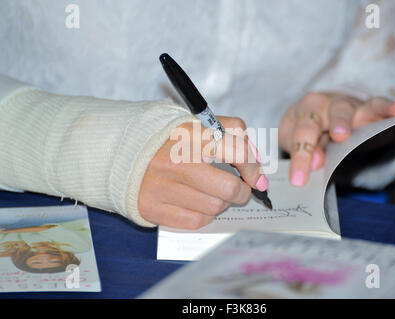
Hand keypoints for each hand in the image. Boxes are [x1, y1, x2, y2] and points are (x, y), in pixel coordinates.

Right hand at [138, 116, 266, 228]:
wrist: (120, 151)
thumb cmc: (167, 138)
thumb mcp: (197, 122)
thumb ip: (231, 132)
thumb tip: (256, 161)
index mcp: (189, 133)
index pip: (236, 151)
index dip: (253, 168)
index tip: (256, 177)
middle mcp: (175, 160)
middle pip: (228, 188)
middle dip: (242, 191)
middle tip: (239, 189)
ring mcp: (162, 186)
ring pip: (214, 207)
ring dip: (221, 203)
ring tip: (212, 193)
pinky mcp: (152, 207)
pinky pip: (196, 221)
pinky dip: (204, 215)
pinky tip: (196, 203)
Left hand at [279, 91, 394, 185]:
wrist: (316, 112)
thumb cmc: (307, 129)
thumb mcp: (298, 139)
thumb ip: (308, 150)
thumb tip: (317, 163)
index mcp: (309, 110)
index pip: (304, 132)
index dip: (303, 155)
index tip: (300, 178)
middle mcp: (336, 104)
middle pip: (339, 112)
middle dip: (340, 122)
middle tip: (340, 134)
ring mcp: (360, 105)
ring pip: (372, 105)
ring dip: (384, 108)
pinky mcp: (380, 109)